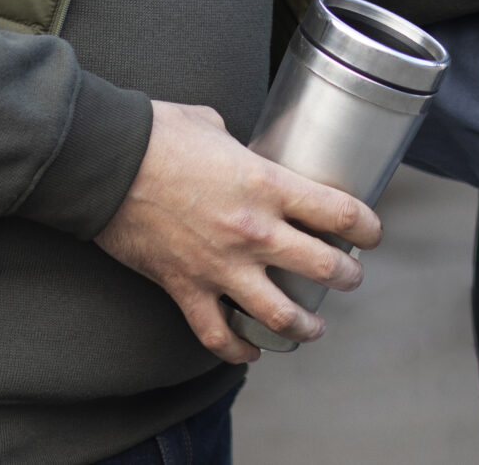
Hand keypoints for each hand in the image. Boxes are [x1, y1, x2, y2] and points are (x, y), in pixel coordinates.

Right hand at [93, 101, 381, 363]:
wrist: (106, 164)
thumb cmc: (158, 135)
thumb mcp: (214, 126)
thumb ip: (240, 148)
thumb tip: (241, 154)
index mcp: (267, 184)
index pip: (340, 212)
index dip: (367, 227)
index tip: (372, 233)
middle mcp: (253, 231)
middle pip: (323, 268)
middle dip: (347, 276)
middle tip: (351, 277)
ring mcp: (220, 266)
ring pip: (279, 315)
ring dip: (305, 326)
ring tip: (314, 328)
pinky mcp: (185, 288)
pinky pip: (218, 334)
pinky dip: (237, 350)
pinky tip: (250, 351)